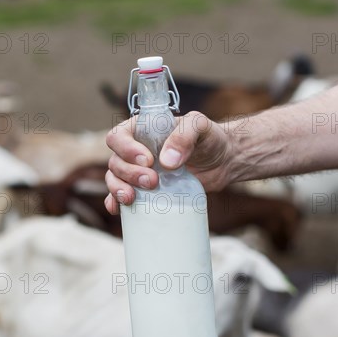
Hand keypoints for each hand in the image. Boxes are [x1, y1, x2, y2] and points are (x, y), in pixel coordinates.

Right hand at [104, 111, 234, 213]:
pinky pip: (122, 196)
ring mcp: (138, 171)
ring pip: (115, 179)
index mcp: (142, 130)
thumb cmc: (209, 138)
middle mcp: (135, 150)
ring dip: (118, 189)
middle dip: (129, 174)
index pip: (118, 137)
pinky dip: (116, 203)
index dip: (126, 149)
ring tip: (132, 198)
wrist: (222, 161)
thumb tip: (166, 162)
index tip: (148, 161)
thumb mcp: (200, 126)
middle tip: (153, 181)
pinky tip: (118, 209)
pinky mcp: (145, 190)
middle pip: (116, 162)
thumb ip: (184, 136)